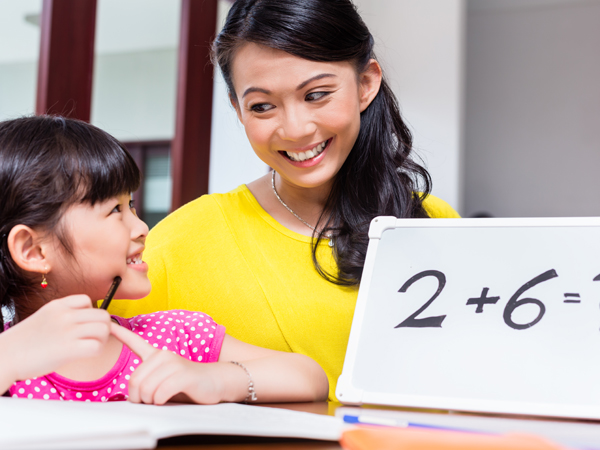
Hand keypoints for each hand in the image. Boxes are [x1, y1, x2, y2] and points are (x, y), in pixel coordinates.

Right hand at [0, 295, 111, 382]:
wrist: (3, 357)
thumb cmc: (23, 343)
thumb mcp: (43, 318)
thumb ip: (62, 317)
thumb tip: (84, 323)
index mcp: (57, 305)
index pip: (87, 301)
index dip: (89, 314)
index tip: (81, 326)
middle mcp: (65, 315)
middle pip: (102, 314)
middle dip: (103, 328)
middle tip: (92, 339)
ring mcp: (67, 330)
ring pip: (104, 328)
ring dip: (102, 340)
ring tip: (90, 347)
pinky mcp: (68, 348)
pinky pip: (97, 346)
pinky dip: (97, 351)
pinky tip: (86, 355)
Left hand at [111, 323, 225, 404]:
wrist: (217, 381)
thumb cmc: (188, 385)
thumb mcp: (163, 382)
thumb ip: (147, 384)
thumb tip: (130, 397)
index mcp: (156, 355)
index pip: (135, 342)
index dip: (120, 333)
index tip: (108, 324)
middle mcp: (163, 355)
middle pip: (134, 380)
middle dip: (138, 398)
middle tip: (148, 402)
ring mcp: (173, 363)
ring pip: (146, 389)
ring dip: (150, 402)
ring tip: (159, 401)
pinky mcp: (183, 374)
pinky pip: (160, 393)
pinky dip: (160, 402)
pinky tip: (166, 400)